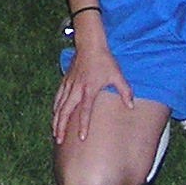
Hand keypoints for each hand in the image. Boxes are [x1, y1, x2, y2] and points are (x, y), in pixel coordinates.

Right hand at [52, 21, 132, 145]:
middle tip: (59, 140)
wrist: (90, 44)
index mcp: (89, 90)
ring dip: (56, 120)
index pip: (85, 112)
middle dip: (61, 127)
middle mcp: (76, 90)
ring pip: (59, 106)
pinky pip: (58, 97)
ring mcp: (69, 85)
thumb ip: (125, 91)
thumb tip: (131, 106)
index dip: (83, 125)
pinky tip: (54, 114)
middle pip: (65, 112)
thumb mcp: (117, 75)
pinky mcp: (65, 80)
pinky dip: (55, 107)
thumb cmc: (105, 60)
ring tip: (55, 132)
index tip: (81, 138)